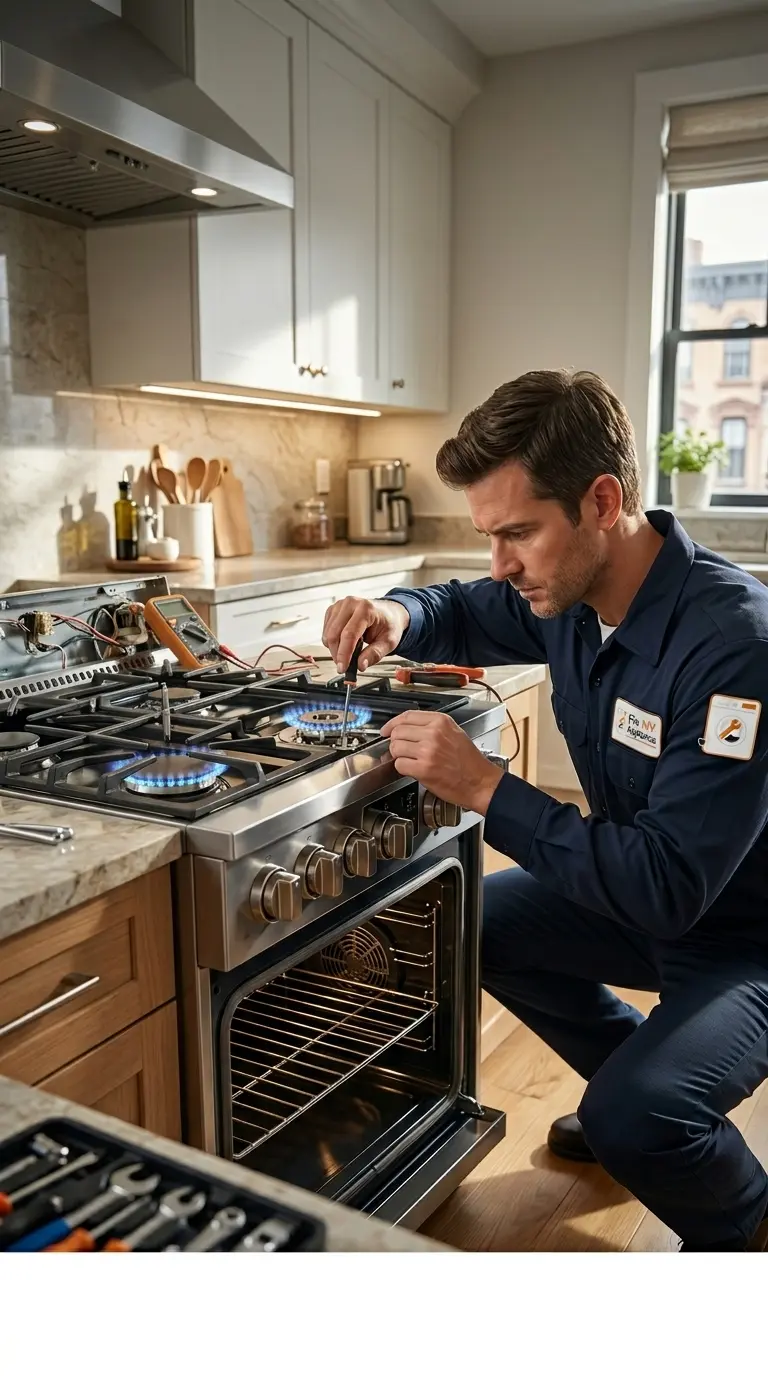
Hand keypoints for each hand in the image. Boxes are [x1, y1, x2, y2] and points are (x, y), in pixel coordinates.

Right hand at [322, 597, 409, 672]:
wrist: (388, 613)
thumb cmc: (389, 624)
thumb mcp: (389, 642)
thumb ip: (375, 654)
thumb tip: (360, 665)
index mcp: (366, 609)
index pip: (349, 634)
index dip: (344, 654)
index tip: (342, 668)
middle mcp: (350, 604)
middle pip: (334, 634)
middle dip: (337, 654)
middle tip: (344, 666)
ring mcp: (340, 605)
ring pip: (328, 634)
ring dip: (334, 649)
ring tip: (349, 652)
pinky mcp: (333, 610)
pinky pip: (326, 631)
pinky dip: (332, 641)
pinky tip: (344, 642)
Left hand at [380, 711, 503, 814]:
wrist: (480, 782)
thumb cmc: (469, 761)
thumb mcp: (454, 733)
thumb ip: (432, 727)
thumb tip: (407, 728)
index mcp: (441, 722)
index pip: (407, 716)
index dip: (392, 723)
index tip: (386, 730)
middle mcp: (434, 733)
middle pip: (398, 732)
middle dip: (395, 742)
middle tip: (400, 750)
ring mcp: (428, 751)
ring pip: (395, 748)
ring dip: (398, 756)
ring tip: (409, 760)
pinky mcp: (423, 769)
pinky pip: (399, 764)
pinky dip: (402, 768)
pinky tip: (413, 769)